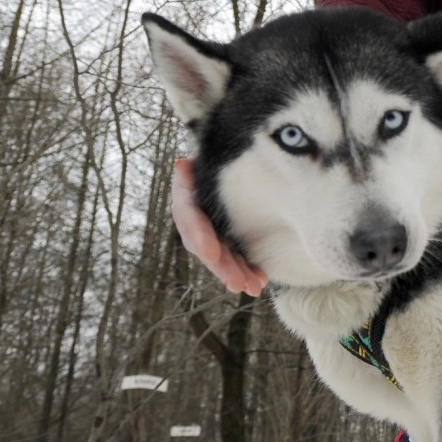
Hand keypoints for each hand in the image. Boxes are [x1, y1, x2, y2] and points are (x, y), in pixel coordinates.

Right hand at [171, 158, 267, 295]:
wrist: (234, 159)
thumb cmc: (223, 153)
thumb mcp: (210, 154)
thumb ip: (196, 165)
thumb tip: (181, 165)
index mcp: (186, 195)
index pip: (189, 217)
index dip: (199, 236)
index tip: (210, 253)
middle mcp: (195, 217)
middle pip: (204, 245)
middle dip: (221, 266)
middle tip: (237, 283)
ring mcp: (211, 230)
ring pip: (220, 257)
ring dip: (236, 274)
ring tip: (253, 288)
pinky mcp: (227, 238)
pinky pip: (235, 257)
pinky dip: (247, 270)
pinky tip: (260, 281)